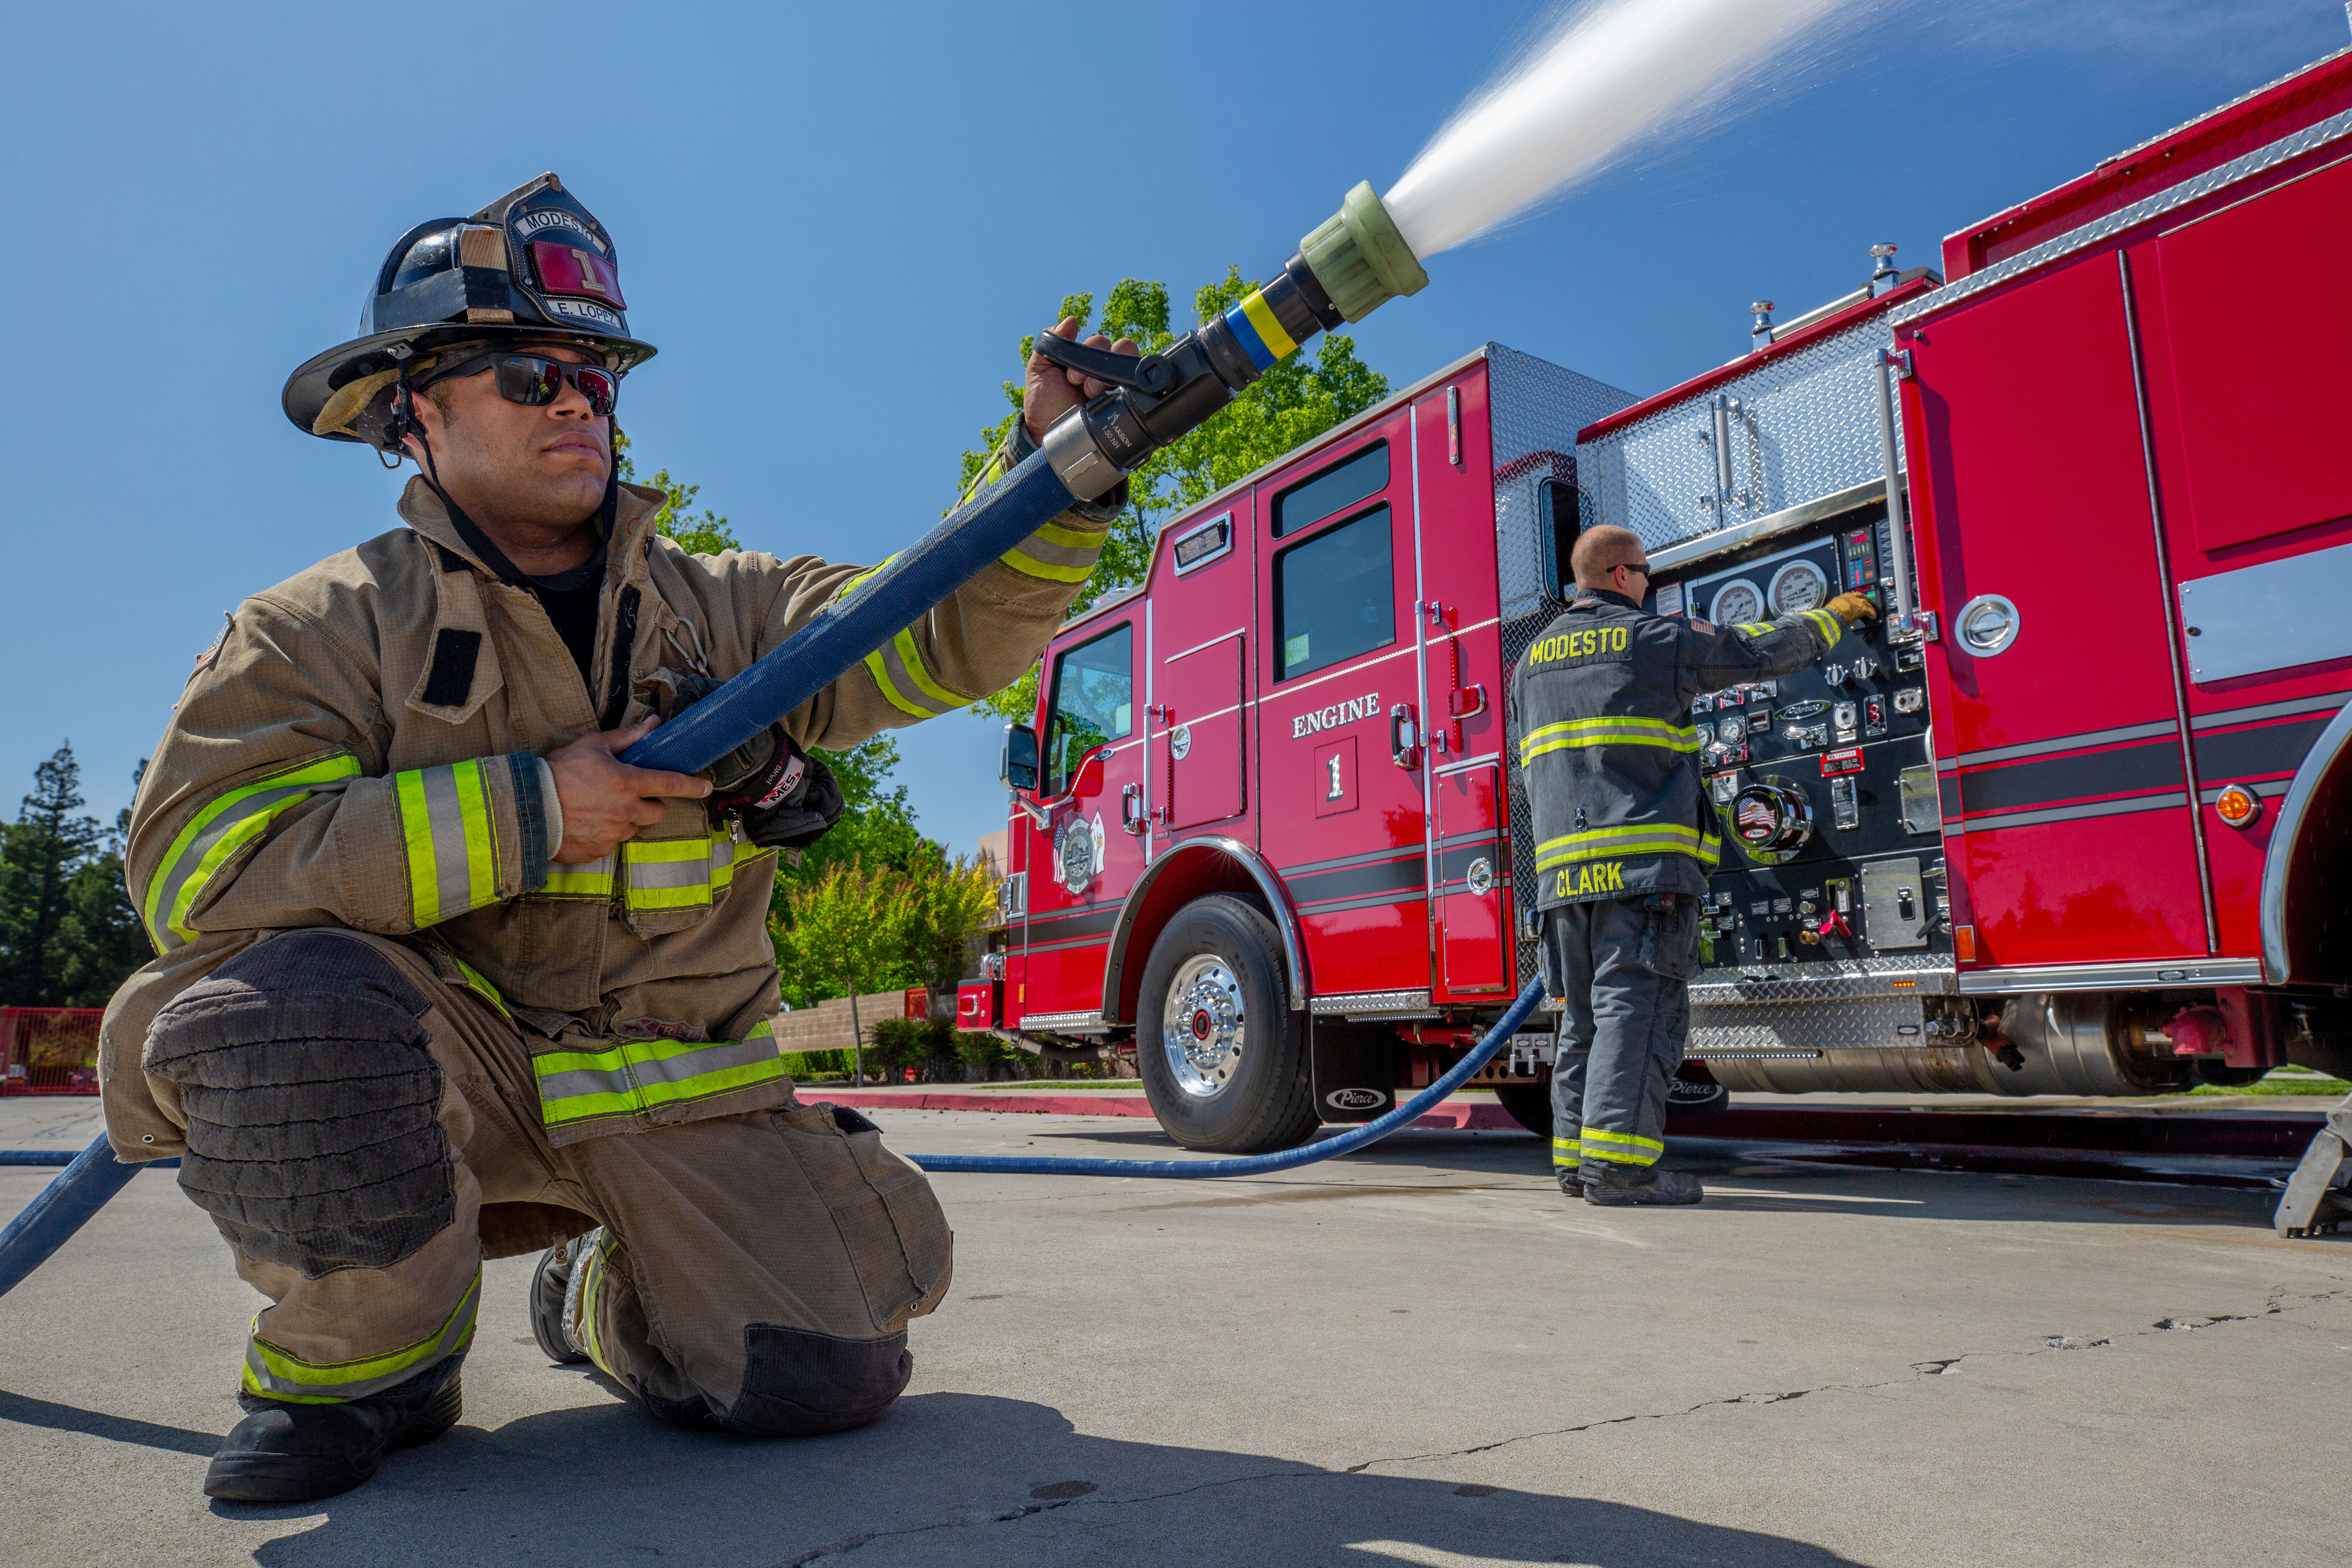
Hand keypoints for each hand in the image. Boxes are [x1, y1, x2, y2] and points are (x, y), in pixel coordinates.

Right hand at [545, 715, 711, 862]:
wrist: (527, 807)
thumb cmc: (558, 772)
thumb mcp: (593, 746)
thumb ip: (628, 737)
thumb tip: (654, 724)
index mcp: (627, 783)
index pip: (670, 783)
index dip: (693, 785)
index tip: (707, 786)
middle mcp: (625, 812)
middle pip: (656, 812)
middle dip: (648, 803)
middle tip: (626, 794)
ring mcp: (613, 834)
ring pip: (633, 828)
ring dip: (624, 818)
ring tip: (597, 807)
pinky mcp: (600, 851)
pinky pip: (611, 842)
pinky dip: (604, 833)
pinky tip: (586, 822)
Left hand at [1023, 317, 1140, 441]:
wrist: (1050, 439)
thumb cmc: (1044, 406)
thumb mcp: (1039, 372)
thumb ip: (1049, 344)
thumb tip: (1070, 320)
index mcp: (1088, 360)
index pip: (1102, 342)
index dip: (1090, 350)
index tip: (1070, 374)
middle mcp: (1106, 371)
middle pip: (1122, 350)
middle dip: (1100, 363)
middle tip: (1082, 385)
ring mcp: (1119, 388)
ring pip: (1133, 365)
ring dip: (1112, 376)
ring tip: (1093, 394)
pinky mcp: (1128, 405)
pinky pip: (1142, 390)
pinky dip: (1131, 389)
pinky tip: (1112, 398)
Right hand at [1825, 591, 1878, 625]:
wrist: (1834, 613)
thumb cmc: (1831, 611)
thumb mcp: (1833, 605)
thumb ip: (1837, 605)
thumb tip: (1836, 609)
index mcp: (1844, 596)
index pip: (1852, 594)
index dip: (1857, 595)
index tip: (1858, 597)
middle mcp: (1851, 597)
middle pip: (1861, 596)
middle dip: (1866, 599)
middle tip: (1869, 602)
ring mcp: (1857, 602)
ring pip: (1866, 603)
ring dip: (1870, 606)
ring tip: (1872, 610)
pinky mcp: (1862, 608)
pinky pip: (1869, 610)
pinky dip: (1872, 613)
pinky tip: (1873, 616)